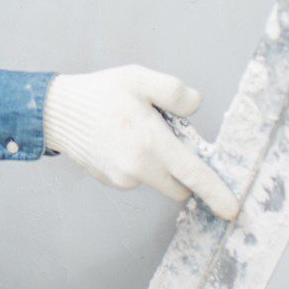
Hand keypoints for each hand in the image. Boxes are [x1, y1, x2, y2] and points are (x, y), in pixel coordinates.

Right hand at [43, 65, 239, 219]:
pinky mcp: (111, 182)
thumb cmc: (100, 93)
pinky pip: (137, 177)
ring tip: (134, 132)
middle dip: (184, 172)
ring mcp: (123, 179)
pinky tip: (120, 141)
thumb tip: (196, 107)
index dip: (216, 192)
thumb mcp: (140, 78)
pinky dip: (137, 164)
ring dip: (157, 163)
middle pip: (179, 185)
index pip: (193, 174)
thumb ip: (174, 91)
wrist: (56, 111)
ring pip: (157, 179)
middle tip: (167, 137)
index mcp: (151, 143)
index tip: (232, 209)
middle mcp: (138, 168)